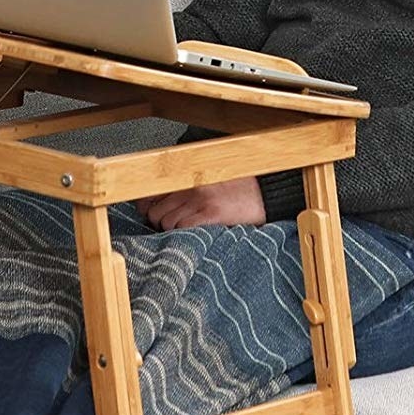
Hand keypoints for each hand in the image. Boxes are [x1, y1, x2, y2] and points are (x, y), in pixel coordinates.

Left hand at [136, 177, 266, 230]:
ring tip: (188, 232)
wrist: (266, 194)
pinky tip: (196, 235)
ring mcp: (200, 200)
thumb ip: (187, 190)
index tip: (151, 216)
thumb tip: (160, 205)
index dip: (147, 209)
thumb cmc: (239, 190)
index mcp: (189, 178)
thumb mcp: (209, 183)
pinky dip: (185, 236)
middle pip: (155, 212)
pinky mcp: (212, 214)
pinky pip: (184, 229)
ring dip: (173, 232)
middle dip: (160, 224)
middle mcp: (191, 186)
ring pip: (166, 223)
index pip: (152, 193)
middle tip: (173, 229)